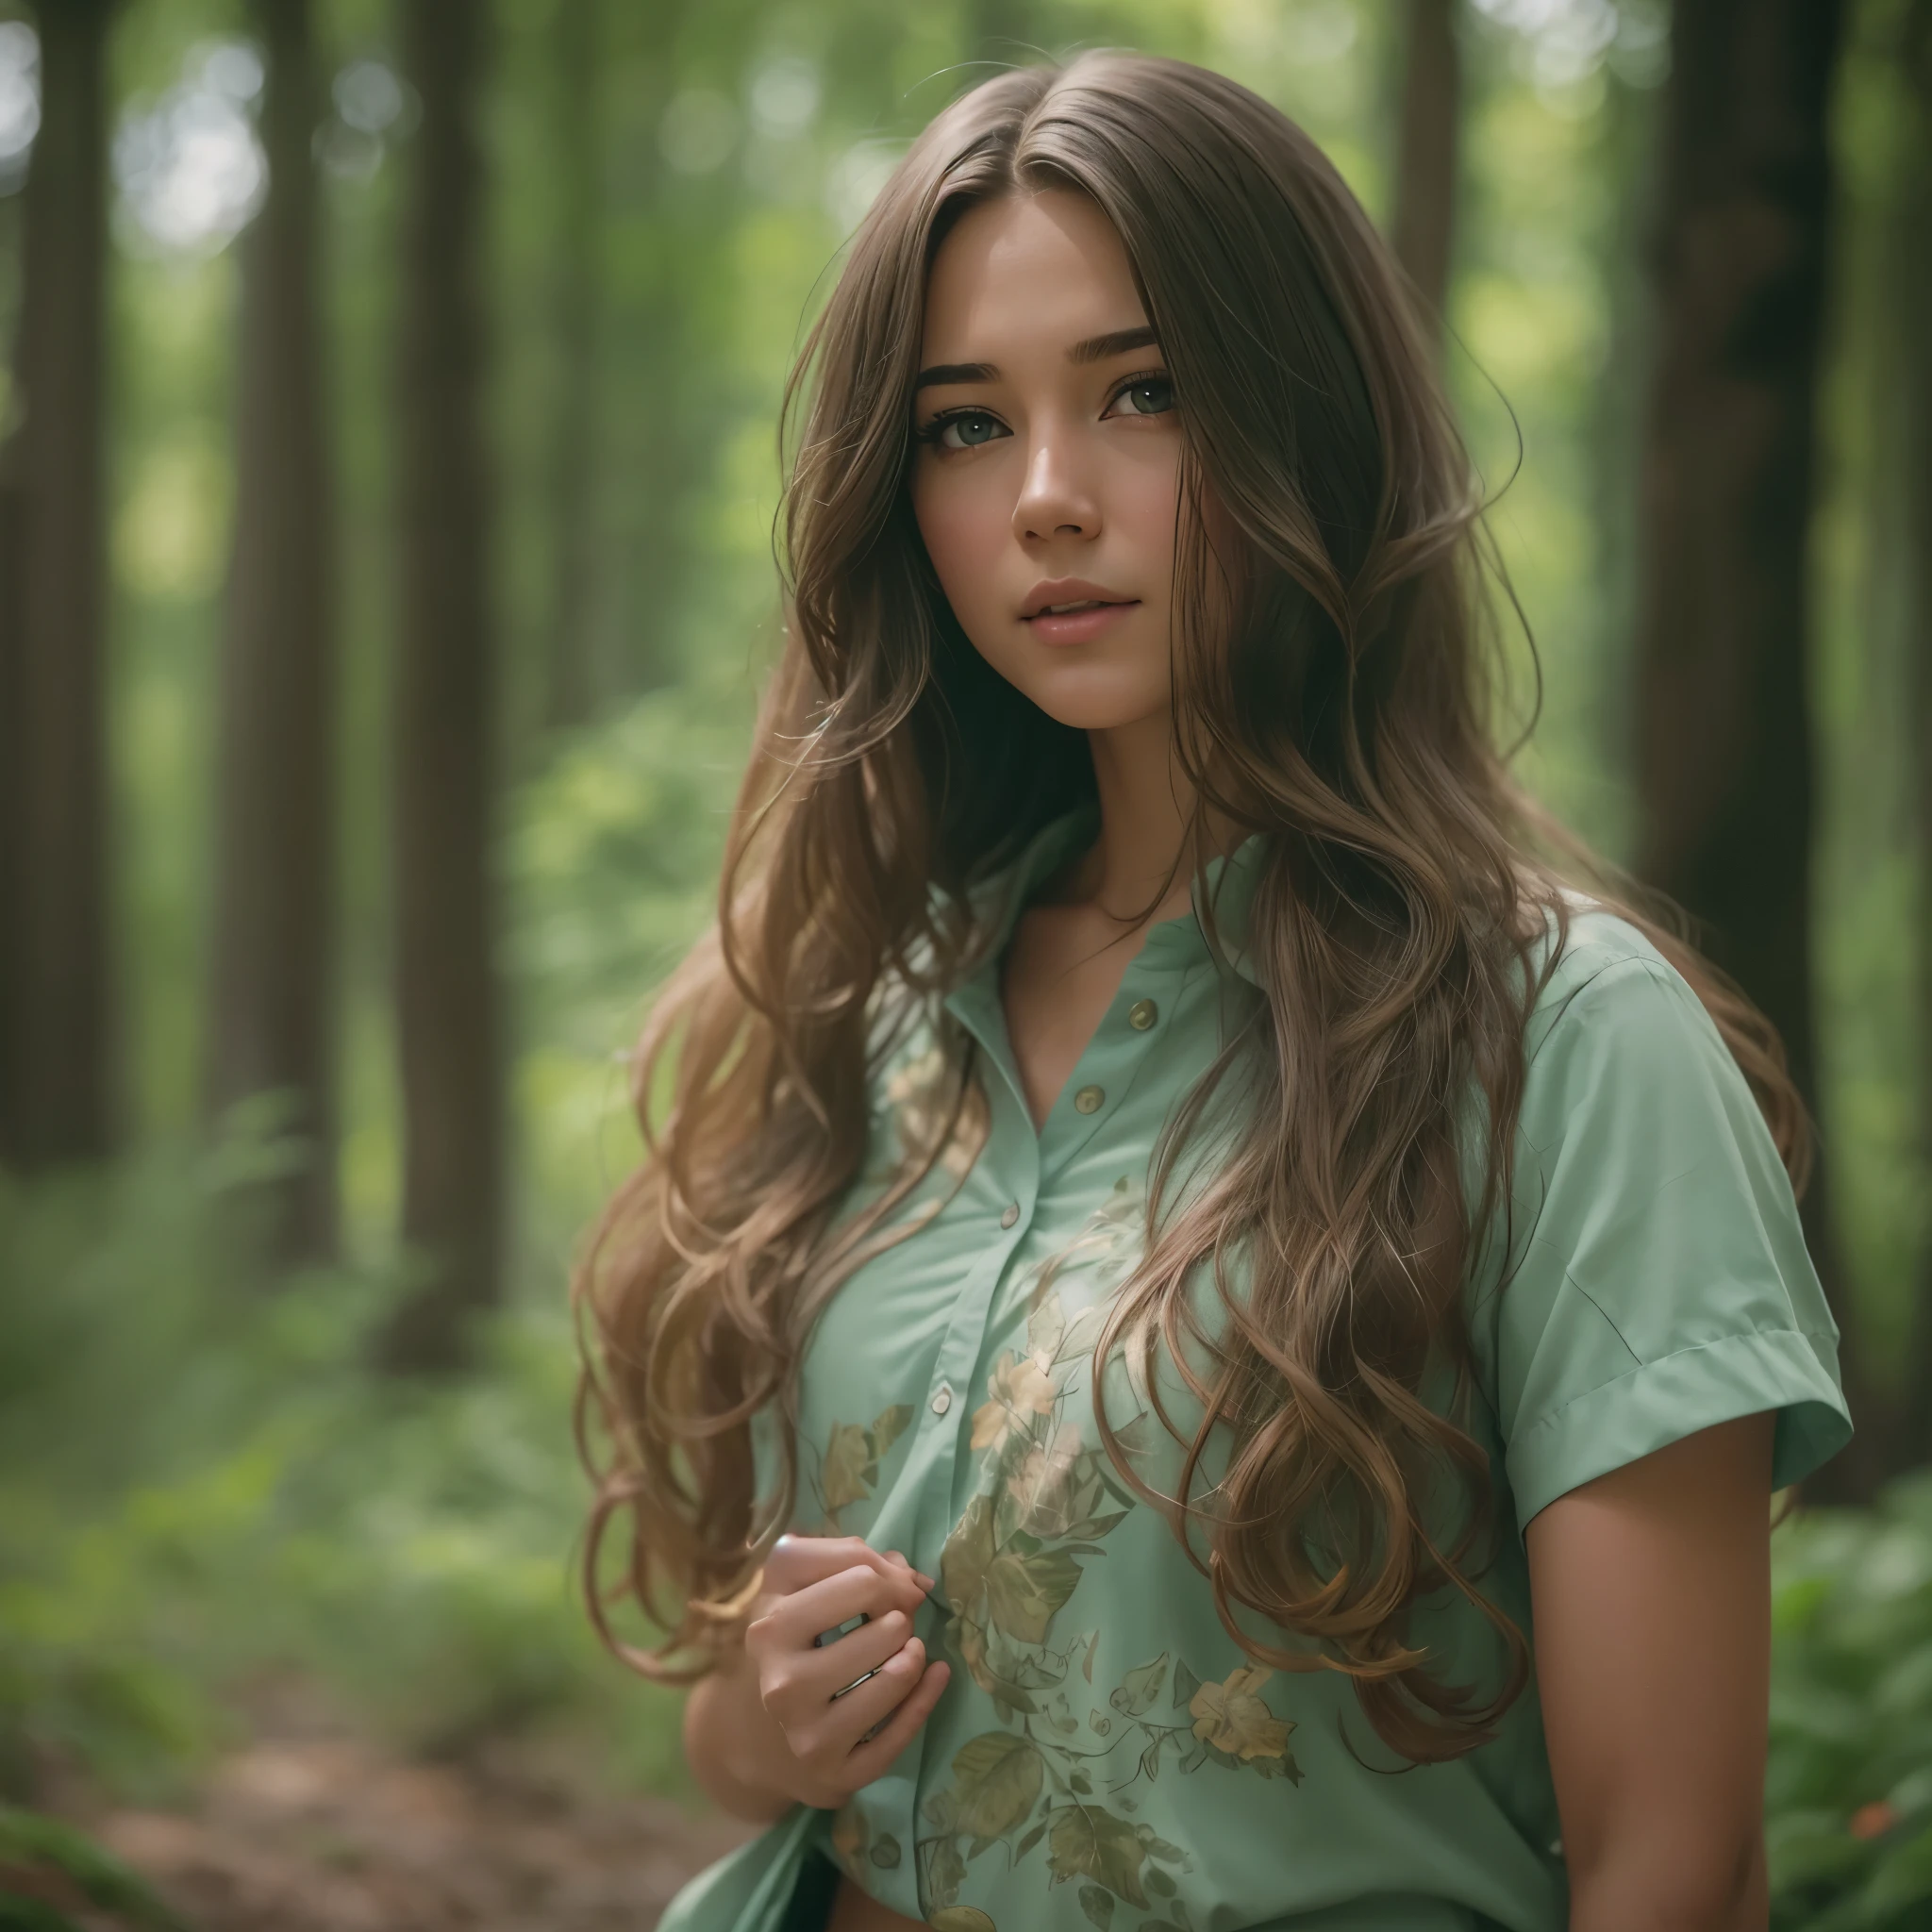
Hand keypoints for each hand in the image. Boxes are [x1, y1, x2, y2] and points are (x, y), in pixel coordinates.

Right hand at [682, 1534, 950, 1819]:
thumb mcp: (801, 1598)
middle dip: (900, 1612)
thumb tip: (915, 1581)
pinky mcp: (833, 1773)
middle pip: (877, 1616)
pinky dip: (925, 1699)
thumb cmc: (793, 1652)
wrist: (759, 1747)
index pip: (849, 1565)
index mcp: (770, 1620)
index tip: (889, 1580)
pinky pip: (898, 1734)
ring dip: (913, 1657)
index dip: (881, 1565)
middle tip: (898, 1621)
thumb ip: (852, 1567)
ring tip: (912, 1650)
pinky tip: (936, 1675)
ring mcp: (805, 1729)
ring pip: (891, 1679)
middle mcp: (780, 1675)